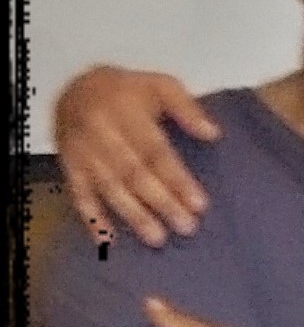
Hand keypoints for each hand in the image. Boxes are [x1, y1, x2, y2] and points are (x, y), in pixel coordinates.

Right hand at [55, 66, 218, 247]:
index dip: (177, 178)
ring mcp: (81, 150)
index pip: (154, 150)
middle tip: (186, 227)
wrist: (74, 88)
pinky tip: (106, 241)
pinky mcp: (68, 165)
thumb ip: (186, 107)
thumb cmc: (128, 92)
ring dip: (132, 214)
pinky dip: (91, 218)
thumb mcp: (159, 85)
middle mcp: (100, 131)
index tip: (199, 204)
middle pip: (132, 172)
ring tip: (157, 238)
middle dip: (161, 201)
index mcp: (124, 110)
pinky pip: (78, 193)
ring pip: (108, 186)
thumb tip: (212, 133)